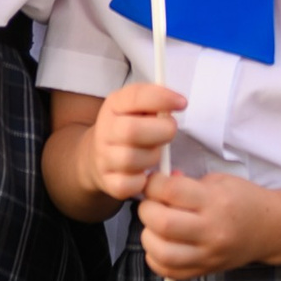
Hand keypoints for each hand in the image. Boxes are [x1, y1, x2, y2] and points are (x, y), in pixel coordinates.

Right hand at [86, 83, 182, 202]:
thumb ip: (155, 101)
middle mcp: (104, 130)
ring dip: (153, 156)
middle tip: (170, 131)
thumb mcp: (137, 106)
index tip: (182, 103)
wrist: (98, 155)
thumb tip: (178, 103)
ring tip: (155, 152)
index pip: (135, 96)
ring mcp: (103, 158)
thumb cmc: (129, 126)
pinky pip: (130, 184)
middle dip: (161, 131)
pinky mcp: (108, 182)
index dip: (162, 98)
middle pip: (132, 131)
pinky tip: (146, 172)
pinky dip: (144, 180)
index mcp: (114, 104)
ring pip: (131, 159)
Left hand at [139, 169, 280, 278]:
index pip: (172, 191)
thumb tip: (156, 185)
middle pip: (163, 223)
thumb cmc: (244, 200)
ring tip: (155, 226)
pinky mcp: (205, 270)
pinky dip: (156, 258)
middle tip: (150, 203)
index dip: (153, 183)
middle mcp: (213, 230)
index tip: (153, 182)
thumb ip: (186, 183)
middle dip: (147, 209)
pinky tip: (162, 244)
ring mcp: (208, 254)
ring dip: (149, 236)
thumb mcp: (220, 181)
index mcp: (217, 201)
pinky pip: (169, 271)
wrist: (269, 228)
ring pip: (162, 252)